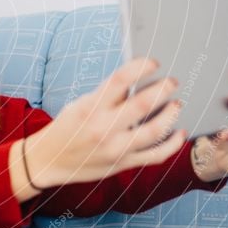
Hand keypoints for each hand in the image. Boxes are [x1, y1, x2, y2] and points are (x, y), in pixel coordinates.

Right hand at [25, 57, 185, 187]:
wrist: (48, 160)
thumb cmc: (66, 128)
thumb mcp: (80, 105)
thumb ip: (107, 96)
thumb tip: (138, 81)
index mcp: (90, 108)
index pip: (120, 79)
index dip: (141, 67)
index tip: (154, 63)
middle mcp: (103, 128)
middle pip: (143, 104)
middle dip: (163, 89)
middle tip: (172, 82)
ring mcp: (115, 149)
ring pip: (155, 131)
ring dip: (171, 115)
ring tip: (176, 104)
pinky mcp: (123, 164)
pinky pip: (156, 156)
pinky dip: (173, 145)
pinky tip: (179, 133)